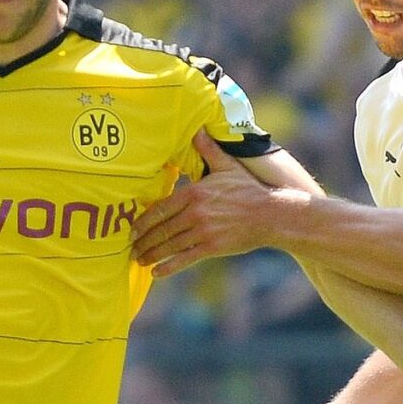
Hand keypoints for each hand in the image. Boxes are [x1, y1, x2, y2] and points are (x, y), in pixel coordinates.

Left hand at [134, 130, 294, 276]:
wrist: (271, 215)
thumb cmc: (248, 190)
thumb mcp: (228, 166)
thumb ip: (209, 150)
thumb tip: (198, 130)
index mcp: (194, 193)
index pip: (160, 208)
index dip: (143, 221)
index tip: (132, 229)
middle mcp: (195, 213)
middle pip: (161, 229)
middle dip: (143, 241)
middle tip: (131, 248)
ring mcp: (203, 232)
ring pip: (169, 245)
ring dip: (151, 254)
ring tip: (140, 260)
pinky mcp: (212, 248)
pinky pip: (184, 259)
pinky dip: (168, 267)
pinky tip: (156, 273)